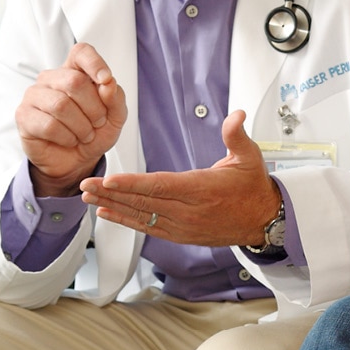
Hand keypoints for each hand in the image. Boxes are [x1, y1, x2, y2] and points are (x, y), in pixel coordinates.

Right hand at [16, 43, 126, 194]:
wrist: (75, 161)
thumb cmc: (94, 132)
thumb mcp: (115, 117)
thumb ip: (115, 97)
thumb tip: (108, 82)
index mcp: (74, 71)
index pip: (81, 52)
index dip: (95, 63)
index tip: (106, 80)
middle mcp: (51, 78)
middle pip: (74, 81)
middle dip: (94, 108)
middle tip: (98, 123)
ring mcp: (34, 95)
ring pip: (61, 105)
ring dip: (81, 126)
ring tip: (85, 134)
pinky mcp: (23, 116)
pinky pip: (48, 125)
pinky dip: (66, 137)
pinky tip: (69, 140)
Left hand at [82, 110, 280, 245]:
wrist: (263, 220)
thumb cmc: (253, 188)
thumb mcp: (250, 156)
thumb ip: (237, 134)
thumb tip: (237, 115)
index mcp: (202, 189)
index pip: (161, 186)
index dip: (133, 184)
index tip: (110, 180)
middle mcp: (189, 210)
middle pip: (143, 201)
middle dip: (111, 193)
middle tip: (86, 184)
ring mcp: (183, 225)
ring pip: (141, 215)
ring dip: (113, 206)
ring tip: (89, 197)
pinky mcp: (180, 234)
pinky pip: (148, 227)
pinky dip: (126, 220)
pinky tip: (108, 213)